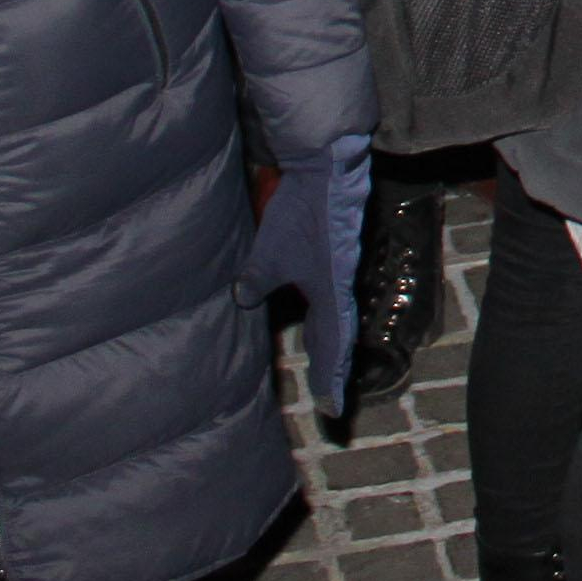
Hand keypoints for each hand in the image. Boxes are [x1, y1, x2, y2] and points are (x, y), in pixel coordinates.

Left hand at [248, 129, 372, 418]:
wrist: (326, 171)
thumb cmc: (301, 215)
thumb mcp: (269, 254)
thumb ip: (254, 282)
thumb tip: (241, 301)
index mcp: (331, 294)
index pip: (333, 347)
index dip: (330, 378)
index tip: (331, 410)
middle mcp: (340, 287)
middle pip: (339, 337)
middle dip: (333, 368)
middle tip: (331, 399)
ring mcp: (339, 270)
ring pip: (335, 317)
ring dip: (328, 343)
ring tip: (321, 364)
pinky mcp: (334, 254)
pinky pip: (329, 297)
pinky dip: (323, 317)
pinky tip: (311, 315)